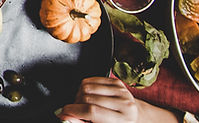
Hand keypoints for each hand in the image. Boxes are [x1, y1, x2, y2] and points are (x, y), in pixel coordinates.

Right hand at [57, 77, 178, 122]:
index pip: (92, 111)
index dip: (73, 111)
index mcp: (121, 120)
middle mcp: (124, 104)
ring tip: (84, 105)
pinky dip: (84, 88)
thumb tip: (64, 117)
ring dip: (79, 96)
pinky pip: (90, 80)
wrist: (134, 118)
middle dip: (76, 105)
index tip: (64, 113)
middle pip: (87, 98)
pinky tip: (89, 96)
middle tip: (78, 112)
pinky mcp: (117, 82)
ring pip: (86, 87)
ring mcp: (122, 91)